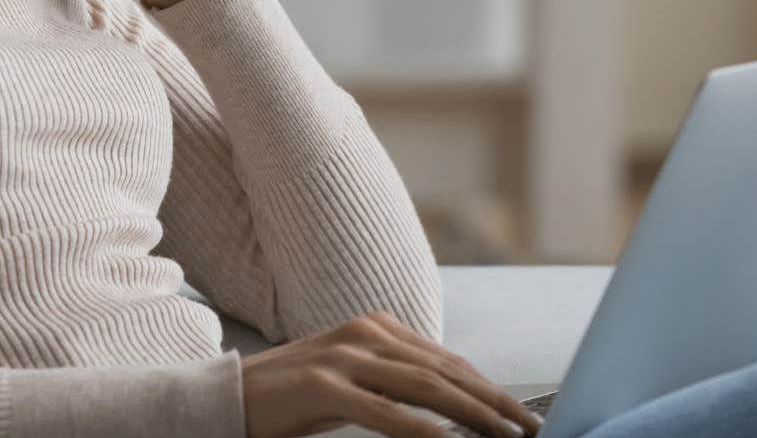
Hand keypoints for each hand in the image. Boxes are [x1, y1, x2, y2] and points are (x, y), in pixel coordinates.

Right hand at [241, 310, 544, 437]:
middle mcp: (364, 333)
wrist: (226, 398)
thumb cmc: (293, 400)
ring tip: (503, 435)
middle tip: (530, 428)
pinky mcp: (319, 384)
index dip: (489, 388)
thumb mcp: (352, 385)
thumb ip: (395, 386)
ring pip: (423, 385)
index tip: (522, 415)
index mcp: (376, 329)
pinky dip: (416, 426)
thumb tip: (451, 412)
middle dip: (494, 402)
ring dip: (471, 413)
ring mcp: (342, 355)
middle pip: (445, 370)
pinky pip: (379, 408)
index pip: (448, 361)